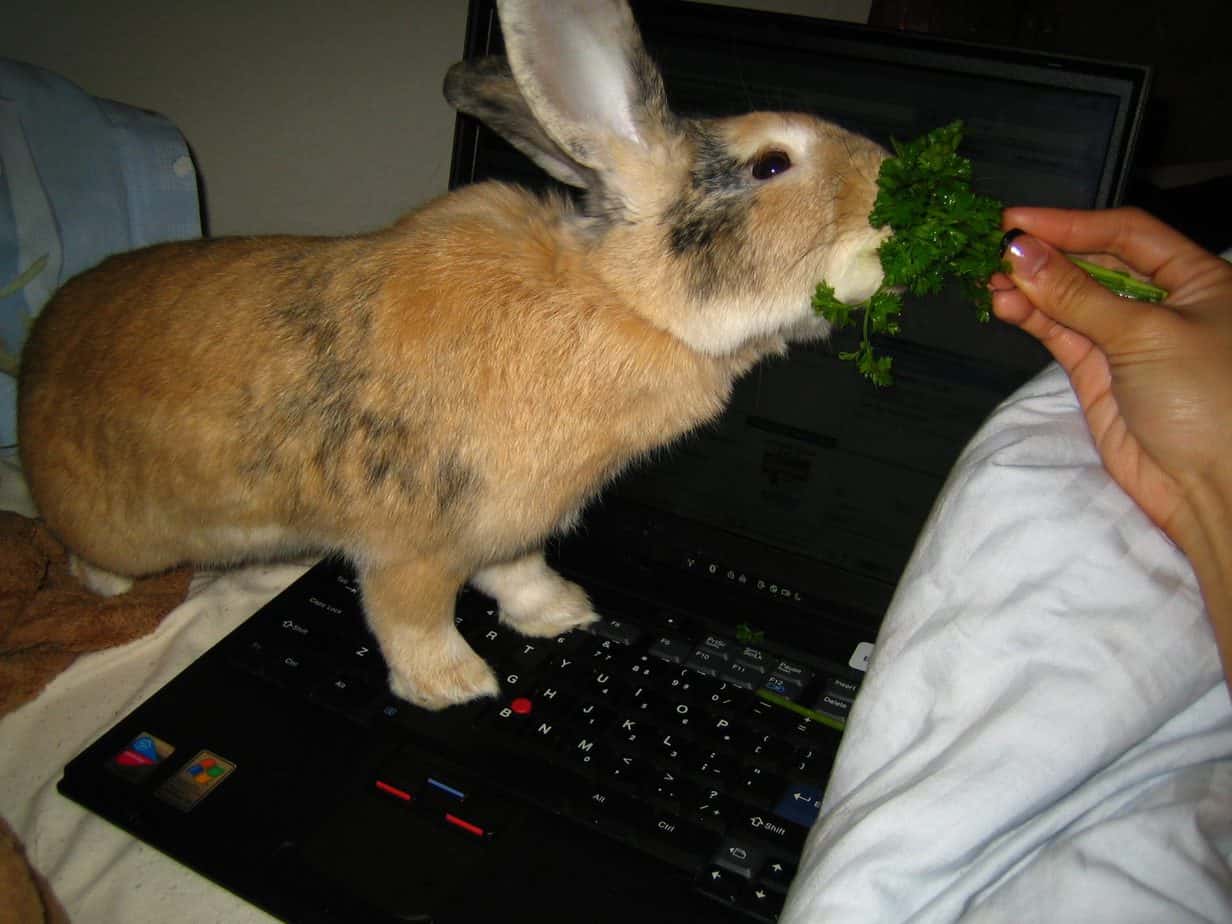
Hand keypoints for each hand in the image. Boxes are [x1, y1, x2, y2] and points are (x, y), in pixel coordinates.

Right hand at [991, 206, 1231, 547]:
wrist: (1212, 488)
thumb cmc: (1207, 397)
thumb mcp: (1145, 334)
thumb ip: (1076, 294)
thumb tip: (1018, 251)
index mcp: (1198, 278)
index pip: (1127, 233)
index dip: (1072, 224)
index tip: (1016, 222)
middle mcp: (1163, 302)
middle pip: (1095, 263)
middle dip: (1046, 255)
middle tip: (993, 250)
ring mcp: (1128, 339)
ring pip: (1071, 300)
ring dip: (1031, 287)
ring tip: (990, 281)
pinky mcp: (1099, 374)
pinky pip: (1061, 334)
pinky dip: (1033, 318)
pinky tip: (1006, 304)